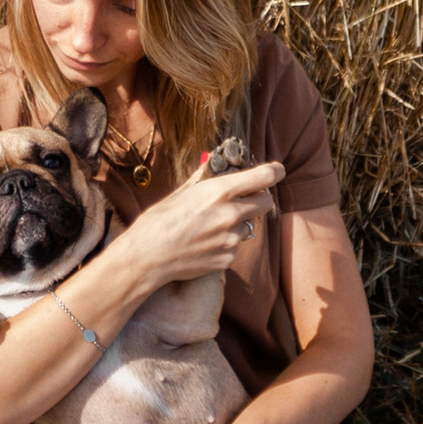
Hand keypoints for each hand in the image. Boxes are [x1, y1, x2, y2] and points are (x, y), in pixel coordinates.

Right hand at [125, 153, 282, 288]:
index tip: (276, 170)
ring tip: (211, 226)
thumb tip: (214, 164)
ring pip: (249, 227)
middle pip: (266, 202)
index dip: (274, 172)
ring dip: (238, 223)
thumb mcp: (180, 193)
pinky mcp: (227, 259)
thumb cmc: (157, 223)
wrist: (146, 258)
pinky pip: (236, 247)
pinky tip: (205, 243)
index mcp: (218, 192)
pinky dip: (226, 243)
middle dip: (259, 198)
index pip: (263, 178)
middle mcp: (230, 215)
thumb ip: (202, 179)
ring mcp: (230, 240)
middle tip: (244, 198)